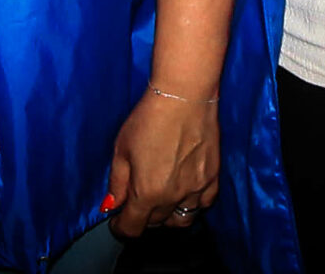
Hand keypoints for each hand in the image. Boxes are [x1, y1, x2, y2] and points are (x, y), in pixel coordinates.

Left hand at [105, 88, 219, 235]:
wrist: (184, 96)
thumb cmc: (149, 118)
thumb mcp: (121, 149)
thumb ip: (117, 182)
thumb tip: (111, 206)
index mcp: (147, 193)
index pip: (132, 228)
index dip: (121, 227)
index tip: (117, 220)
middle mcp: (172, 197)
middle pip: (155, 223)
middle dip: (142, 217)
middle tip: (136, 201)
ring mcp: (196, 189)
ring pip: (182, 219)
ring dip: (167, 216)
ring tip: (160, 202)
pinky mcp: (212, 177)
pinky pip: (204, 203)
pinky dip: (193, 204)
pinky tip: (185, 193)